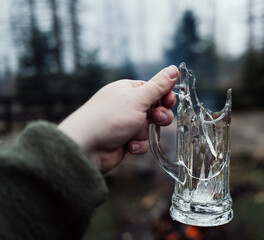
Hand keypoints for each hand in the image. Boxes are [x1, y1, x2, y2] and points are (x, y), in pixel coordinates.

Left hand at [58, 66, 178, 172]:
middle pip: (156, 109)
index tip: (168, 101)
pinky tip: (127, 145)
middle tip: (155, 118)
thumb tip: (174, 69)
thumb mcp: (138, 98)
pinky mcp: (125, 140)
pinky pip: (142, 142)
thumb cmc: (109, 118)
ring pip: (150, 128)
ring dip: (145, 133)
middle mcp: (128, 105)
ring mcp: (126, 123)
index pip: (155, 90)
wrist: (87, 146)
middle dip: (159, 116)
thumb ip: (159, 86)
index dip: (165, 96)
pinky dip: (137, 145)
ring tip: (135, 134)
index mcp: (128, 90)